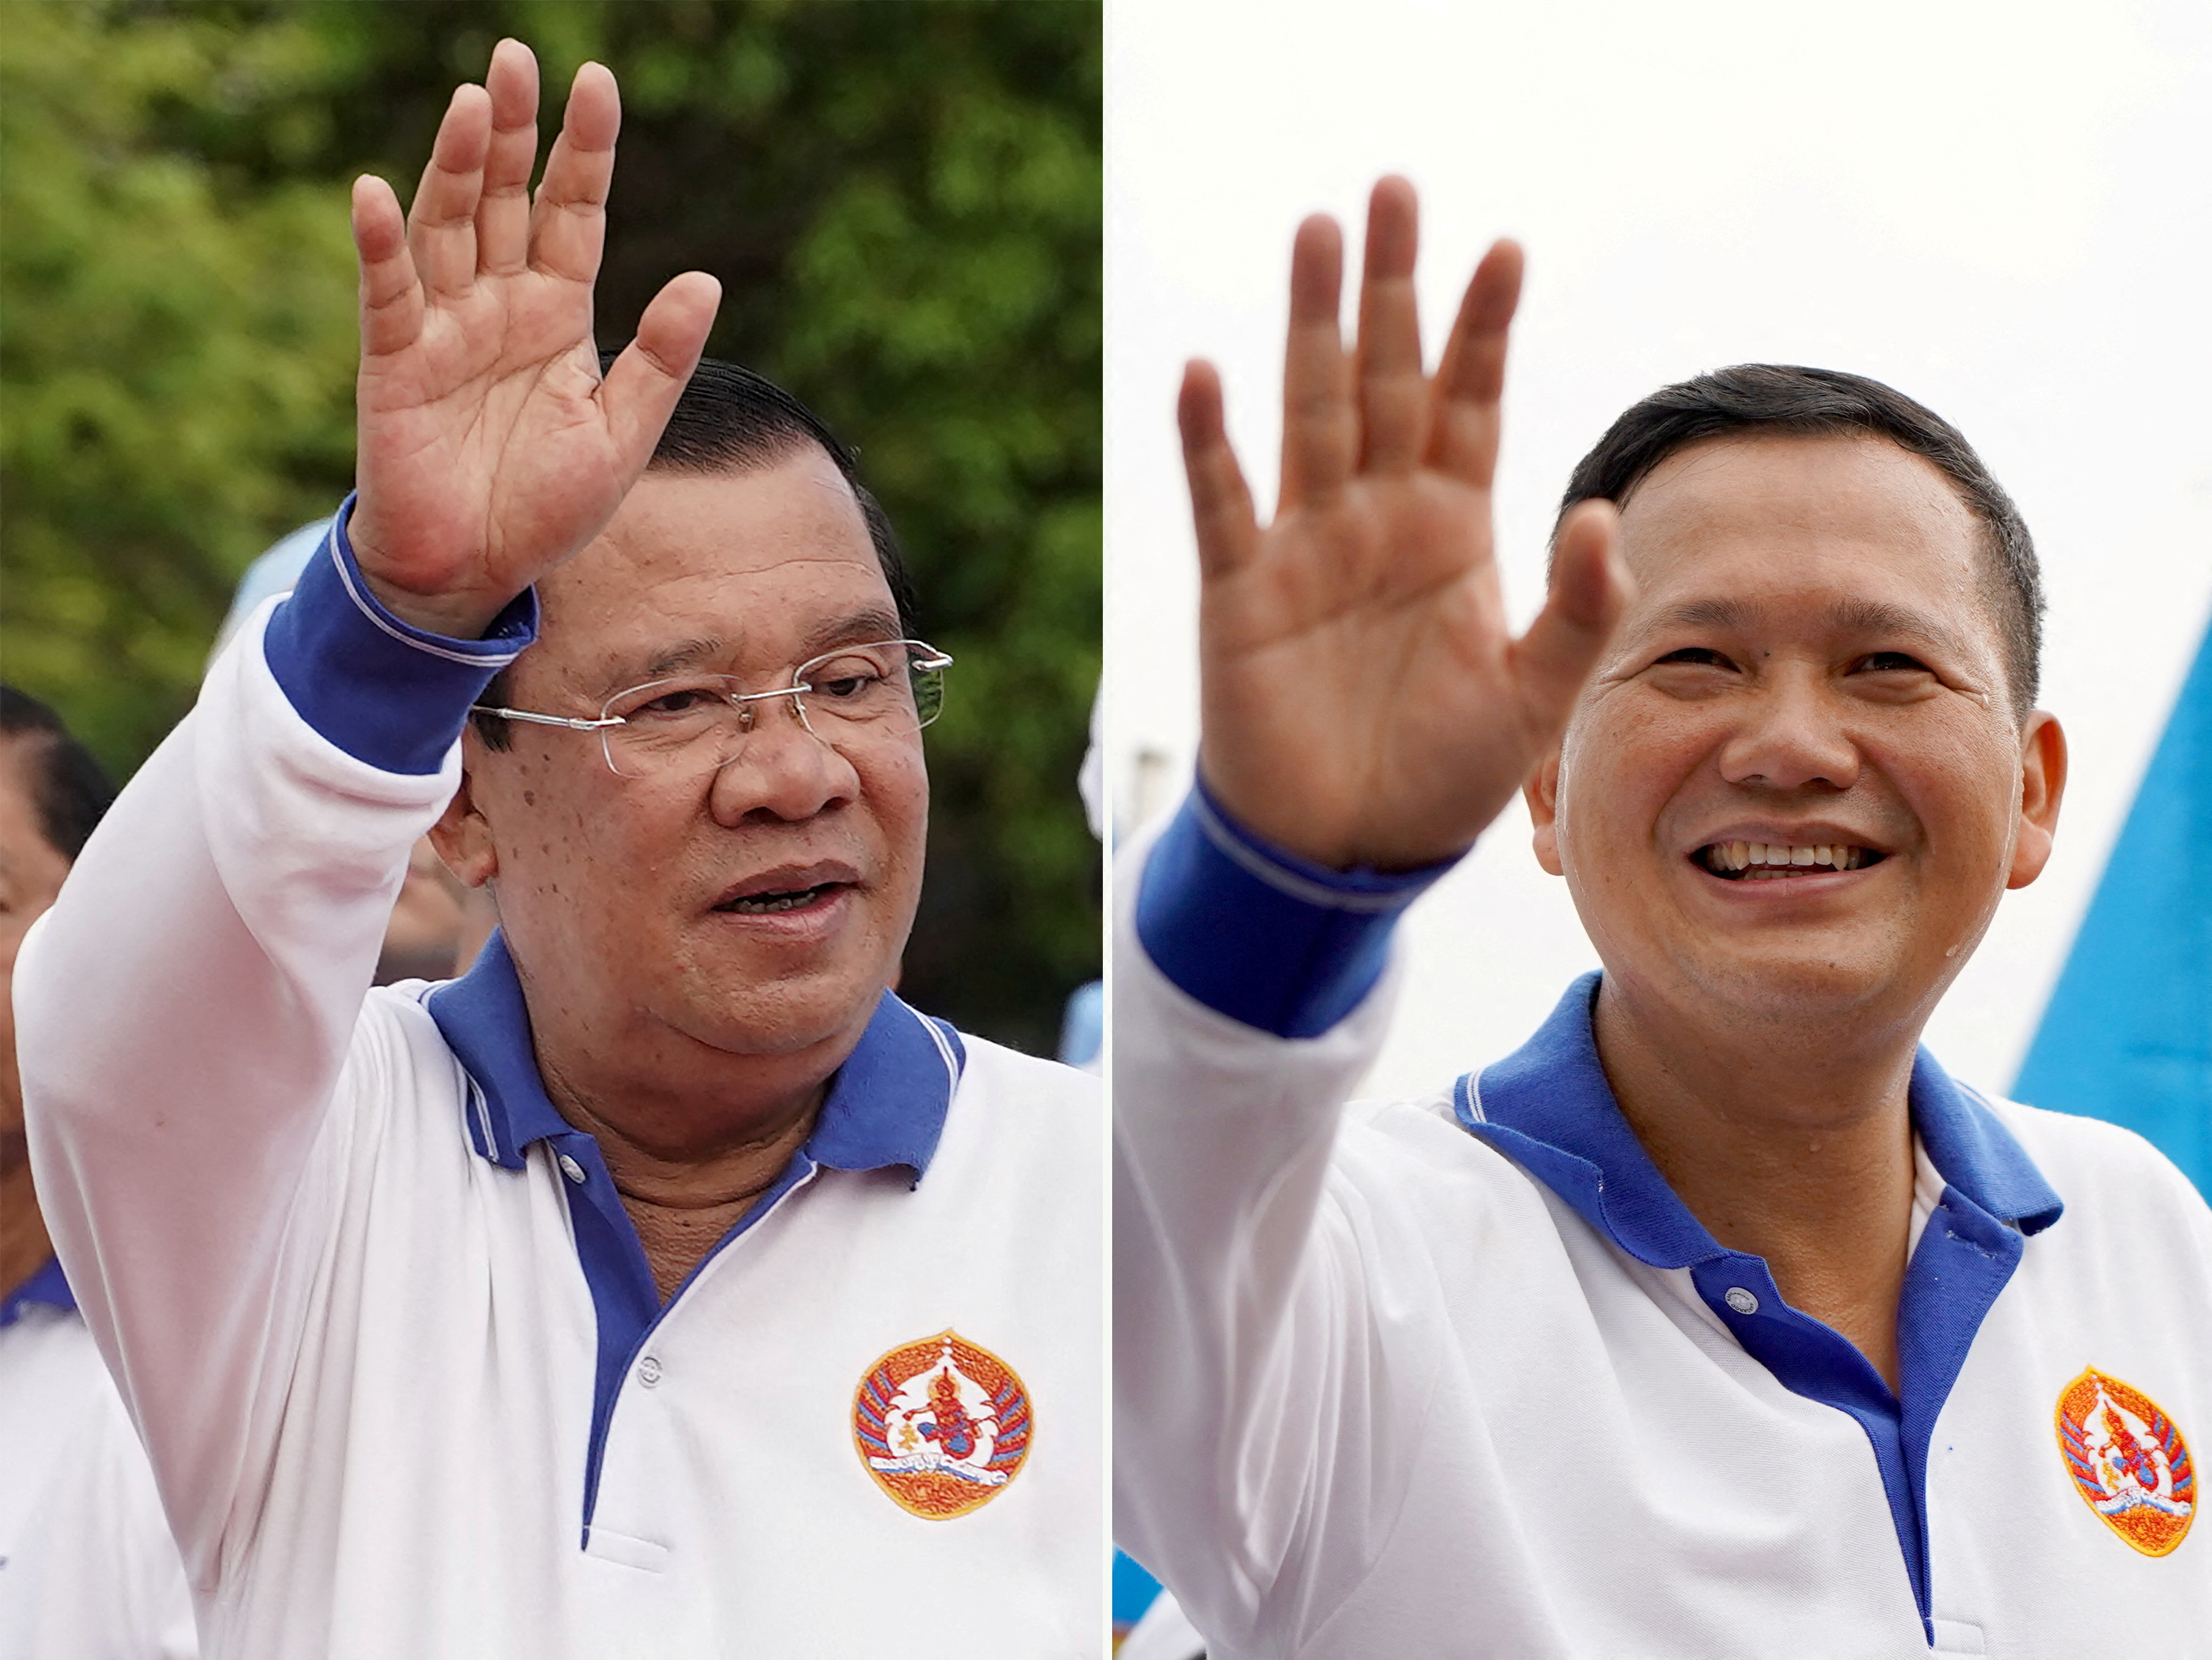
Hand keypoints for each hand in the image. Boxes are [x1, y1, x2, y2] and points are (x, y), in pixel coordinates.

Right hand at [347, 40, 720, 638]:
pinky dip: (381, 243)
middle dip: (515, 131)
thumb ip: (660, 359)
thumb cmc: (549, 506)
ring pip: (450, 226)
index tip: (597, 81)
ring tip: (473, 103)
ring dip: (458, 165)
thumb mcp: (623, 434)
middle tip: (517, 57)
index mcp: (560, 314)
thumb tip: (706, 280)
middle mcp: (500, 304)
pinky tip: (377, 191)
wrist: (477, 571)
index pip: (575, 214)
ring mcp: (444, 326)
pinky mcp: (395, 361)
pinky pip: (388, 292)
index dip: (584, 151)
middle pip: (507, 199)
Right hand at [1182, 178, 1629, 869]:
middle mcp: (1378, 516)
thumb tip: (1605, 513)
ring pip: (1308, 411)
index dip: (1484, 330)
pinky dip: (1210, 443)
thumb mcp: (1534, 701)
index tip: (1507, 249)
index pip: (1470, 404)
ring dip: (1311, 325)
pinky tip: (1202, 374)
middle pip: (1385, 377)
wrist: (1345, 850)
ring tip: (1317, 232)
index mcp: (1452, 529)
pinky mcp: (1240, 591)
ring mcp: (1306, 546)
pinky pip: (1225, 504)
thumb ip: (1577, 613)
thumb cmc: (1440, 777)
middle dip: (1392, 287)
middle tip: (1396, 189)